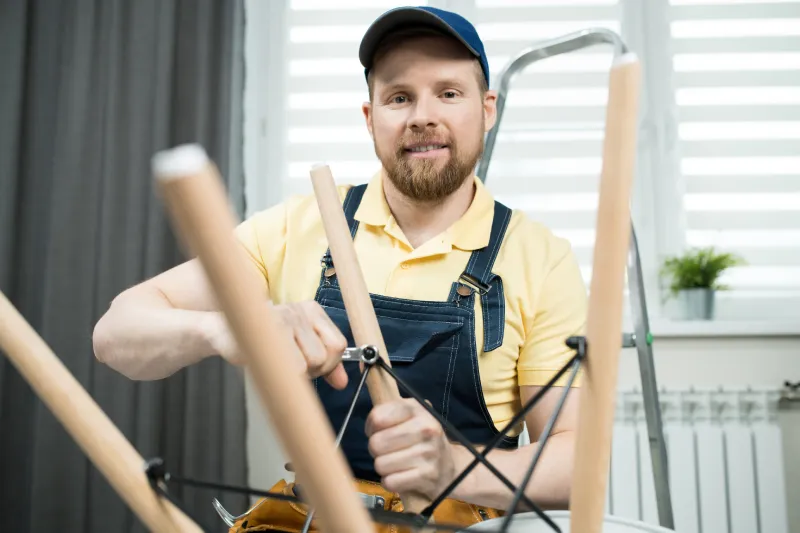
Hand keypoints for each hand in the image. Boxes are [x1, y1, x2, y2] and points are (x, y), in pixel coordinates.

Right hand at [203, 301, 348, 389]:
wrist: (223, 331)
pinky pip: (292, 366)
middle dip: (312, 372)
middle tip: (290, 367)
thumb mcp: (298, 350)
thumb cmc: (262, 342)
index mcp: (312, 311)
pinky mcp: (269, 330)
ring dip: (297, 374)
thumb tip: (343, 382)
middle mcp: (300, 311)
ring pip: (311, 362)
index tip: (315, 369)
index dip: (330, 364)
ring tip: (279, 364)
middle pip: (326, 356)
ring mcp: (284, 318)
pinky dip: (284, 375)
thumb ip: (324, 364)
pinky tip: (270, 364)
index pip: (339, 344)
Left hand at [365, 398, 454, 499]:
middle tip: (389, 450)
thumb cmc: (421, 439)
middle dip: (376, 450)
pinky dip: (392, 482)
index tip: (378, 431)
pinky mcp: (427, 476)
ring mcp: (428, 453)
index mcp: (417, 409)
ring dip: (384, 467)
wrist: (449, 467)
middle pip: (376, 443)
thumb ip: (387, 410)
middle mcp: (426, 429)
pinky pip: (390, 482)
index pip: (378, 417)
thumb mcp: (409, 416)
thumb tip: (370, 418)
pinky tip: (402, 476)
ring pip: (380, 464)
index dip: (371, 427)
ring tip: (397, 464)